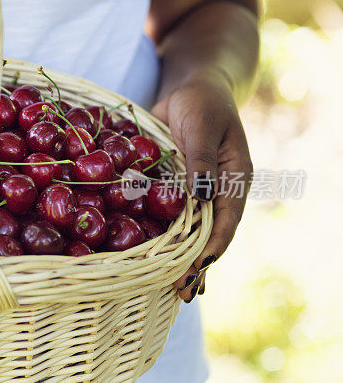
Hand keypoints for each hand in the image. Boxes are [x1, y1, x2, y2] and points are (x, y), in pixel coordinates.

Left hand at [151, 69, 252, 302]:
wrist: (190, 89)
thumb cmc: (200, 102)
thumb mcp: (201, 124)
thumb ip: (199, 158)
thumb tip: (199, 194)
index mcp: (233, 178)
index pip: (226, 220)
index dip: (212, 246)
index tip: (197, 269)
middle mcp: (216, 191)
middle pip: (208, 235)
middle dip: (195, 265)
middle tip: (181, 294)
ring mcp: (195, 192)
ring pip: (188, 233)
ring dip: (178, 260)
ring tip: (168, 290)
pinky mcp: (174, 189)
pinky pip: (169, 218)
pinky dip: (162, 240)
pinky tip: (149, 261)